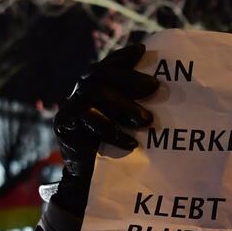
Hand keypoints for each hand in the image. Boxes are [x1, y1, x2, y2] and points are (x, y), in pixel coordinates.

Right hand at [51, 43, 158, 216]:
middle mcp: (81, 91)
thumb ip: (138, 106)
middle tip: (155, 88)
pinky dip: (111, 129)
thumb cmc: (114, 147)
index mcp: (95, 86)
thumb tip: (168, 92)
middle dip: (129, 78)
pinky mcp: (63, 124)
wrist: (88, 179)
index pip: (108, 65)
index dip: (123, 56)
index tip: (142, 50)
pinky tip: (130, 142)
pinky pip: (88, 117)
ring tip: (146, 121)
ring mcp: (70, 105)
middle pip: (101, 74)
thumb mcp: (128, 124)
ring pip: (95, 93)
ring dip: (124, 105)